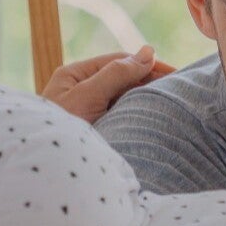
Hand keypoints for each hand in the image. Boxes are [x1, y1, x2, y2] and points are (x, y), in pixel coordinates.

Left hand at [42, 46, 176, 123]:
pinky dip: (135, 116)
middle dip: (148, 81)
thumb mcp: (87, 97)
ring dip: (143, 99)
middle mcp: (78, 90)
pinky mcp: (94, 132)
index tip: (174, 72)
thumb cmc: (59, 132)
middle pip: (120, 79)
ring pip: (121, 99)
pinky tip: (152, 120)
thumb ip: (117, 73)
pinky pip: (119, 117)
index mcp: (73, 75)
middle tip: (179, 88)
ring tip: (170, 103)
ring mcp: (86, 112)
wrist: (45, 174)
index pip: (117, 61)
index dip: (146, 64)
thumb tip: (148, 51)